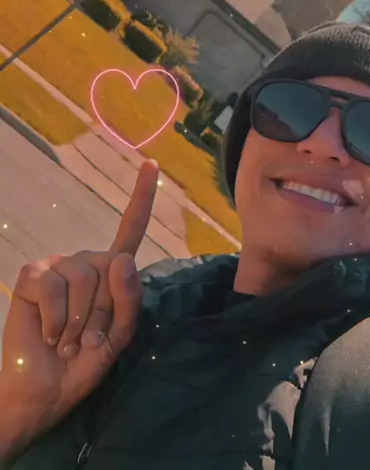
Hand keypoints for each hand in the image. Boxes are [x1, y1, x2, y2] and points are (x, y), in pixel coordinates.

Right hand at [0, 159, 158, 457]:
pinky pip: (54, 288)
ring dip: (79, 322)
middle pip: (111, 269)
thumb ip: (129, 300)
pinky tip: (49, 333)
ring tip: (68, 339)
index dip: (141, 198)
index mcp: (111, 273)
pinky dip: (55, 320)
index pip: (130, 230)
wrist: (46, 391)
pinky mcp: (31, 276)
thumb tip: (123, 259)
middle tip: (87, 340)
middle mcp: (86, 262)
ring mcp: (57, 266)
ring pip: (84, 278)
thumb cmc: (83, 363)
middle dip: (104, 314)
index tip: (152, 166)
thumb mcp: (120, 337)